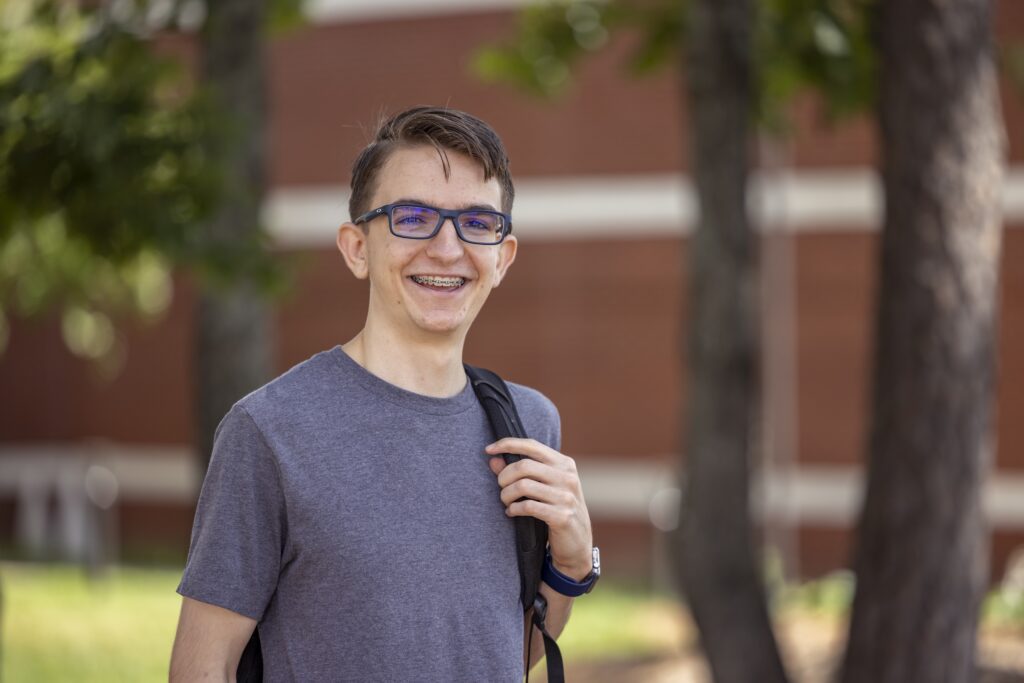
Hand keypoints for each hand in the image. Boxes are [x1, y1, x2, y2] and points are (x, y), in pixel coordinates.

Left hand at [485, 438, 593, 580]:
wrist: (577, 542)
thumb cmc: (556, 509)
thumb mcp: (544, 487)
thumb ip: (520, 471)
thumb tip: (493, 459)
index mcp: (564, 464)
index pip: (532, 445)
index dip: (508, 444)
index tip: (489, 449)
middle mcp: (568, 477)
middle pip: (524, 466)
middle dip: (504, 476)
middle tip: (501, 487)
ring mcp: (566, 497)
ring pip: (523, 486)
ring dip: (507, 494)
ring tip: (506, 501)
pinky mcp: (562, 516)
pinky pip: (528, 507)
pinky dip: (514, 509)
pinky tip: (512, 512)